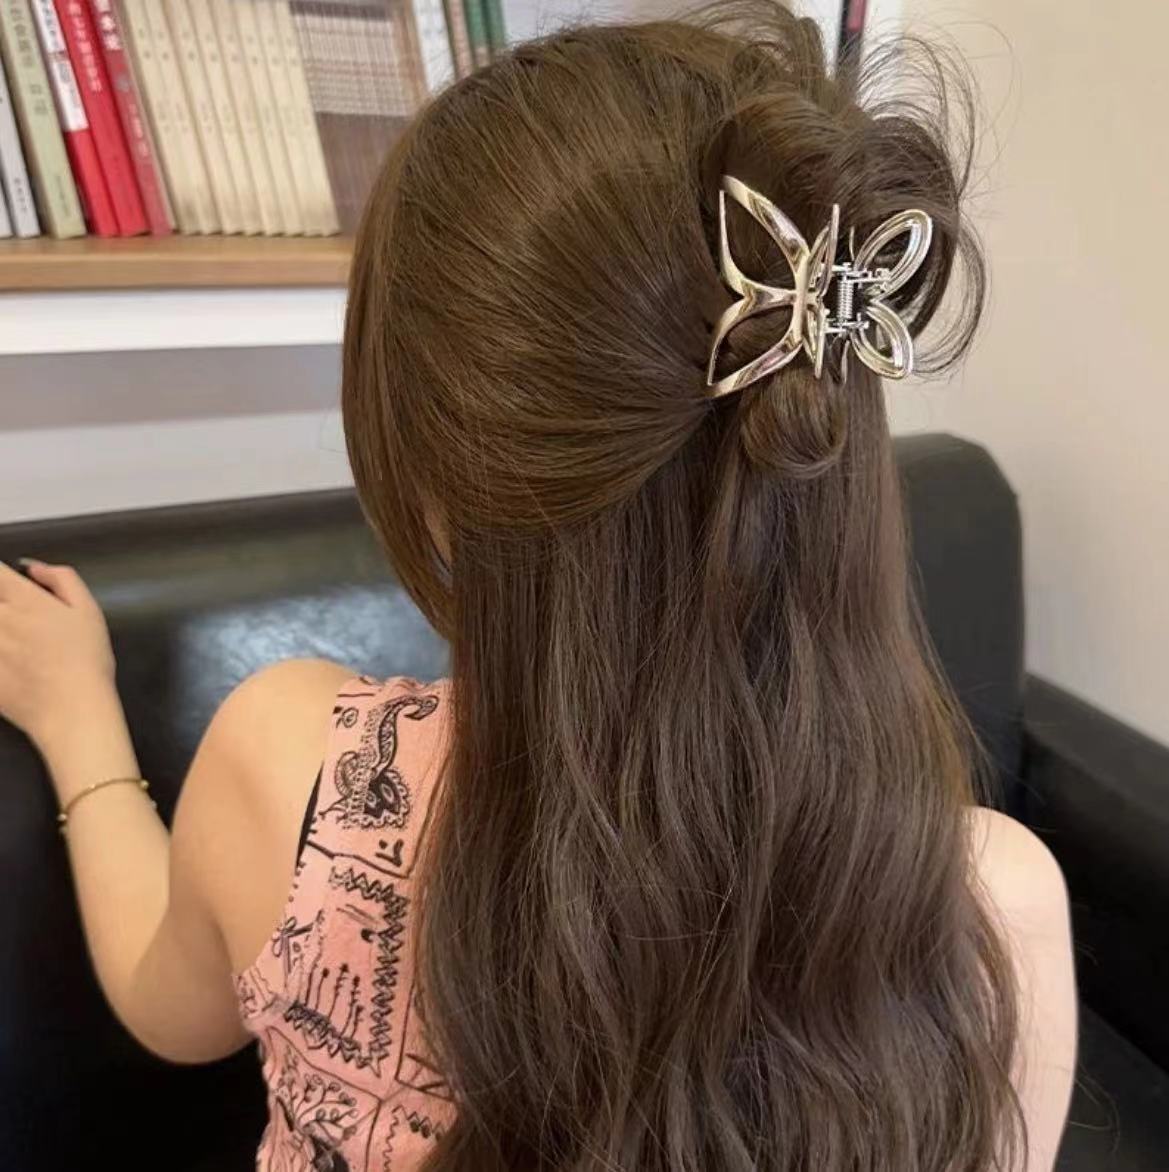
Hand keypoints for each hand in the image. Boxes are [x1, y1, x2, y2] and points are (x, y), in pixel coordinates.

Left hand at [0, 561, 116, 751]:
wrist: (72, 710)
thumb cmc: (87, 661)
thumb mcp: (90, 612)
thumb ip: (63, 580)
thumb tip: (35, 568)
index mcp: (25, 601)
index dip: (0, 576)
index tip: (7, 585)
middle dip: (1, 605)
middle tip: (15, 618)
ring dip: (1, 630)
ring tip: (18, 642)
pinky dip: (0, 656)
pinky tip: (12, 662)